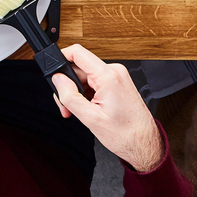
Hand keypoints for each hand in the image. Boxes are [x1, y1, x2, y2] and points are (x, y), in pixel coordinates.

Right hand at [50, 43, 164, 170]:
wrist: (144, 143)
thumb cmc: (125, 134)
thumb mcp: (90, 118)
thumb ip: (70, 96)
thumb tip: (57, 80)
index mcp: (108, 76)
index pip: (77, 53)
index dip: (60, 59)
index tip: (53, 73)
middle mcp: (114, 72)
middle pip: (79, 68)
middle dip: (68, 87)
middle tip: (66, 106)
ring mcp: (117, 77)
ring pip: (85, 77)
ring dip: (77, 93)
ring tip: (77, 112)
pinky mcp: (117, 83)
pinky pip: (94, 82)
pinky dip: (87, 95)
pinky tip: (87, 109)